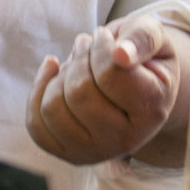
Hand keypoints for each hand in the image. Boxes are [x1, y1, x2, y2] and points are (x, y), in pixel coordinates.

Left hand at [25, 16, 187, 166]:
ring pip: (53, 108)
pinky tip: (54, 72)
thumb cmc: (142, 56)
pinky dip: (38, 91)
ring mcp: (96, 152)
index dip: (100, 46)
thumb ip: (143, 38)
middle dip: (78, 58)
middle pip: (78, 93)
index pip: (110, 76)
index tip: (104, 36)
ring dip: (60, 75)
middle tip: (87, 44)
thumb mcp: (153, 35)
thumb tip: (122, 54)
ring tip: (77, 62)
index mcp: (152, 109)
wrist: (138, 85)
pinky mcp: (70, 153)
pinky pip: (36, 125)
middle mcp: (126, 140)